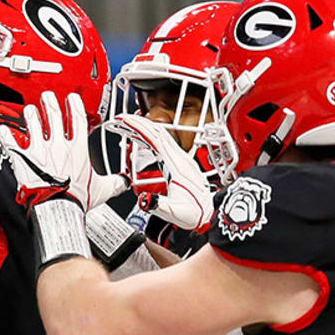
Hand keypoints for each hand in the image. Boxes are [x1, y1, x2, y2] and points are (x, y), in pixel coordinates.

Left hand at [0, 92, 127, 209]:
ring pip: (33, 125)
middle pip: (53, 117)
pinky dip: (6, 135)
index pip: (77, 120)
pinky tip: (4, 130)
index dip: (74, 106)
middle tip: (48, 96)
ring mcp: (39, 151)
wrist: (56, 209)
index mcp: (77, 149)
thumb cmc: (75, 199)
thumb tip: (122, 182)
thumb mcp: (101, 190)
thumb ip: (113, 183)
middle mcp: (57, 146)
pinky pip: (11, 143)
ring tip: (30, 109)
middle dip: (50, 103)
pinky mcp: (22, 159)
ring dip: (31, 115)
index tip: (71, 99)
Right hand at [107, 115, 213, 230]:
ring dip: (144, 128)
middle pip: (158, 132)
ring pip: (161, 136)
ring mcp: (182, 160)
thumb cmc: (196, 213)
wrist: (212, 215)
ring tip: (128, 126)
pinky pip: (164, 144)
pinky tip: (143, 140)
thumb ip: (159, 205)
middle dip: (139, 123)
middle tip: (122, 119)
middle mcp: (180, 159)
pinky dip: (151, 137)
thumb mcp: (176, 212)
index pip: (156, 138)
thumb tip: (144, 200)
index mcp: (177, 166)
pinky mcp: (180, 164)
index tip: (125, 120)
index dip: (139, 127)